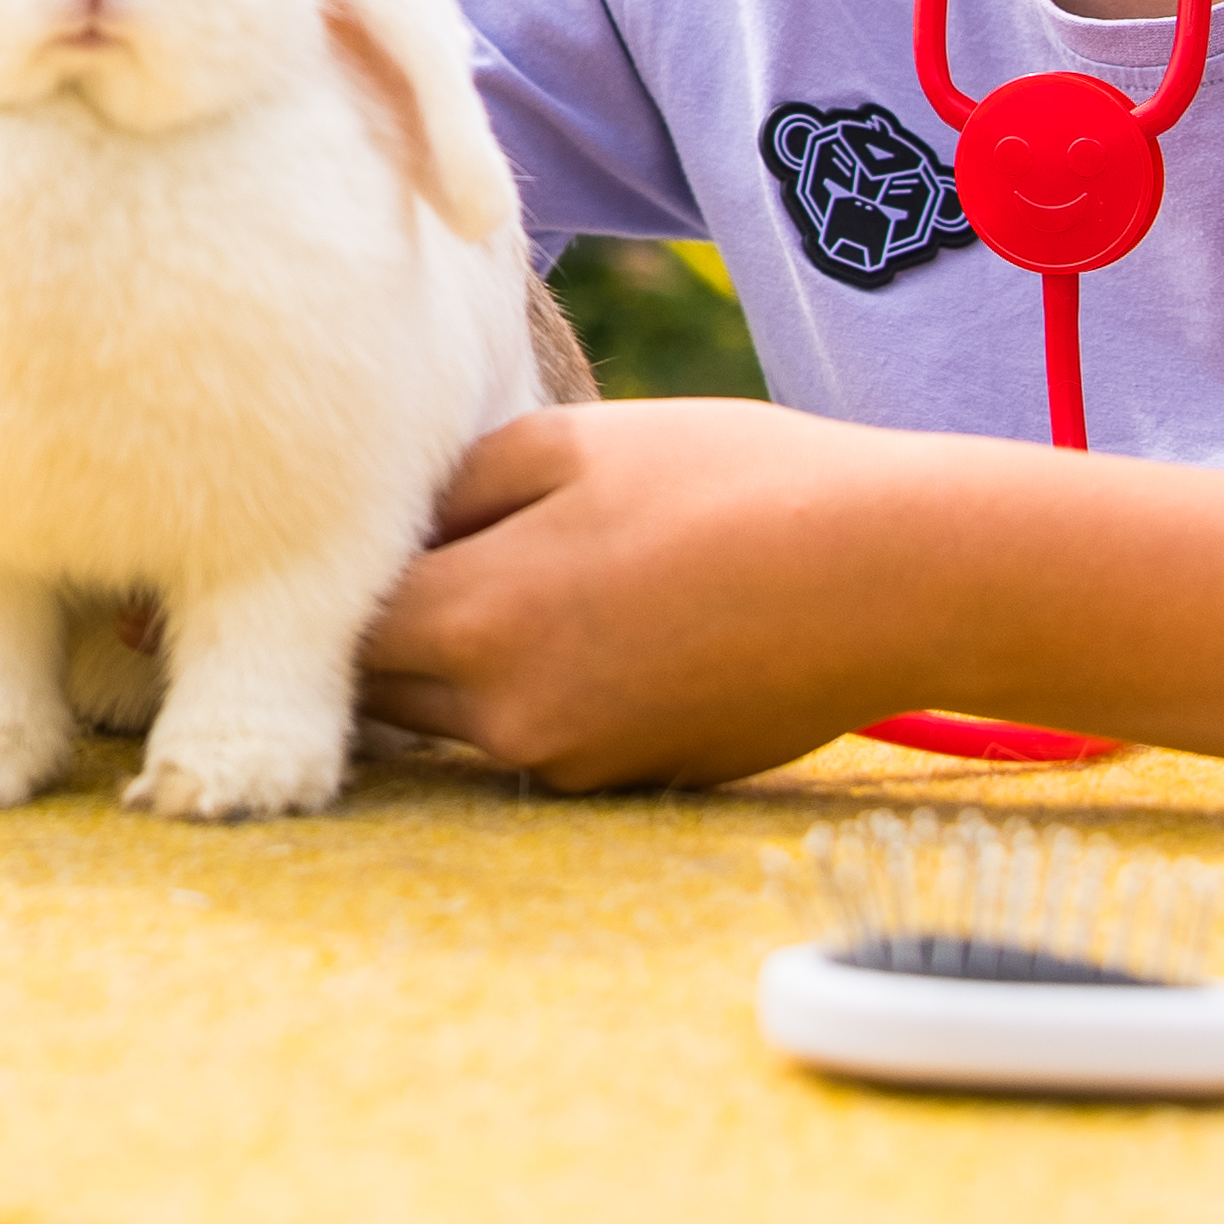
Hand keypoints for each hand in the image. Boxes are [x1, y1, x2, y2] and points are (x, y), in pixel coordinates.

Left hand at [358, 397, 934, 787]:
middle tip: (417, 554)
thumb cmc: (732, 484)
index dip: (333, 586)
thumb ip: (454, 491)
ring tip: (526, 572)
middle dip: (390, 631)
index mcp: (476, 625)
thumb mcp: (569, 443)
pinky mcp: (636, 780)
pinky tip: (606, 617)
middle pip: (390, 689)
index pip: (342, 632)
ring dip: (468, 659)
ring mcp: (578, 763)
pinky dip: (547, 686)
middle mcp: (510, 718)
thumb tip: (395, 532)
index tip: (332, 543)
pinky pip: (549, 733)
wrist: (891, 577)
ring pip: (468, 715)